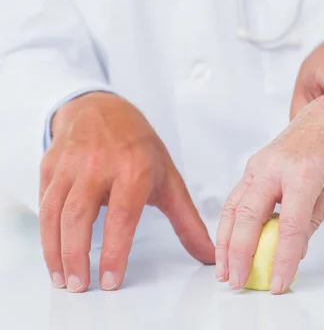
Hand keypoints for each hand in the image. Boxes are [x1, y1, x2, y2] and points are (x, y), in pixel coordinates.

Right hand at [39, 92, 214, 292]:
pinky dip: (45, 230)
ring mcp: (71, 164)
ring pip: (55, 212)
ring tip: (61, 277)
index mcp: (134, 170)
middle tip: (79, 285)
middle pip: (79, 217)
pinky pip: (44, 202)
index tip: (110, 280)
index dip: (114, 252)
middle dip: (75, 257)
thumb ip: (187, 221)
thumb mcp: (169, 179)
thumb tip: (208, 254)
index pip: (122, 218)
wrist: (104, 109)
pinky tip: (53, 251)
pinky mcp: (51, 166)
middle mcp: (99, 165)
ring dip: (54, 250)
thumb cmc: (139, 147)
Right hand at [216, 95, 323, 293]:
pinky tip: (228, 245)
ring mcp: (260, 163)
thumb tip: (296, 251)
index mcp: (304, 171)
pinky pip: (236, 198)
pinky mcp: (254, 165)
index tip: (279, 283)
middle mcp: (275, 165)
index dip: (283, 258)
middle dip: (239, 253)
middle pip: (248, 215)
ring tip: (223, 271)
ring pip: (233, 206)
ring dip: (225, 241)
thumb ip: (314, 219)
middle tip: (235, 282)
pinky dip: (230, 224)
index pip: (291, 225)